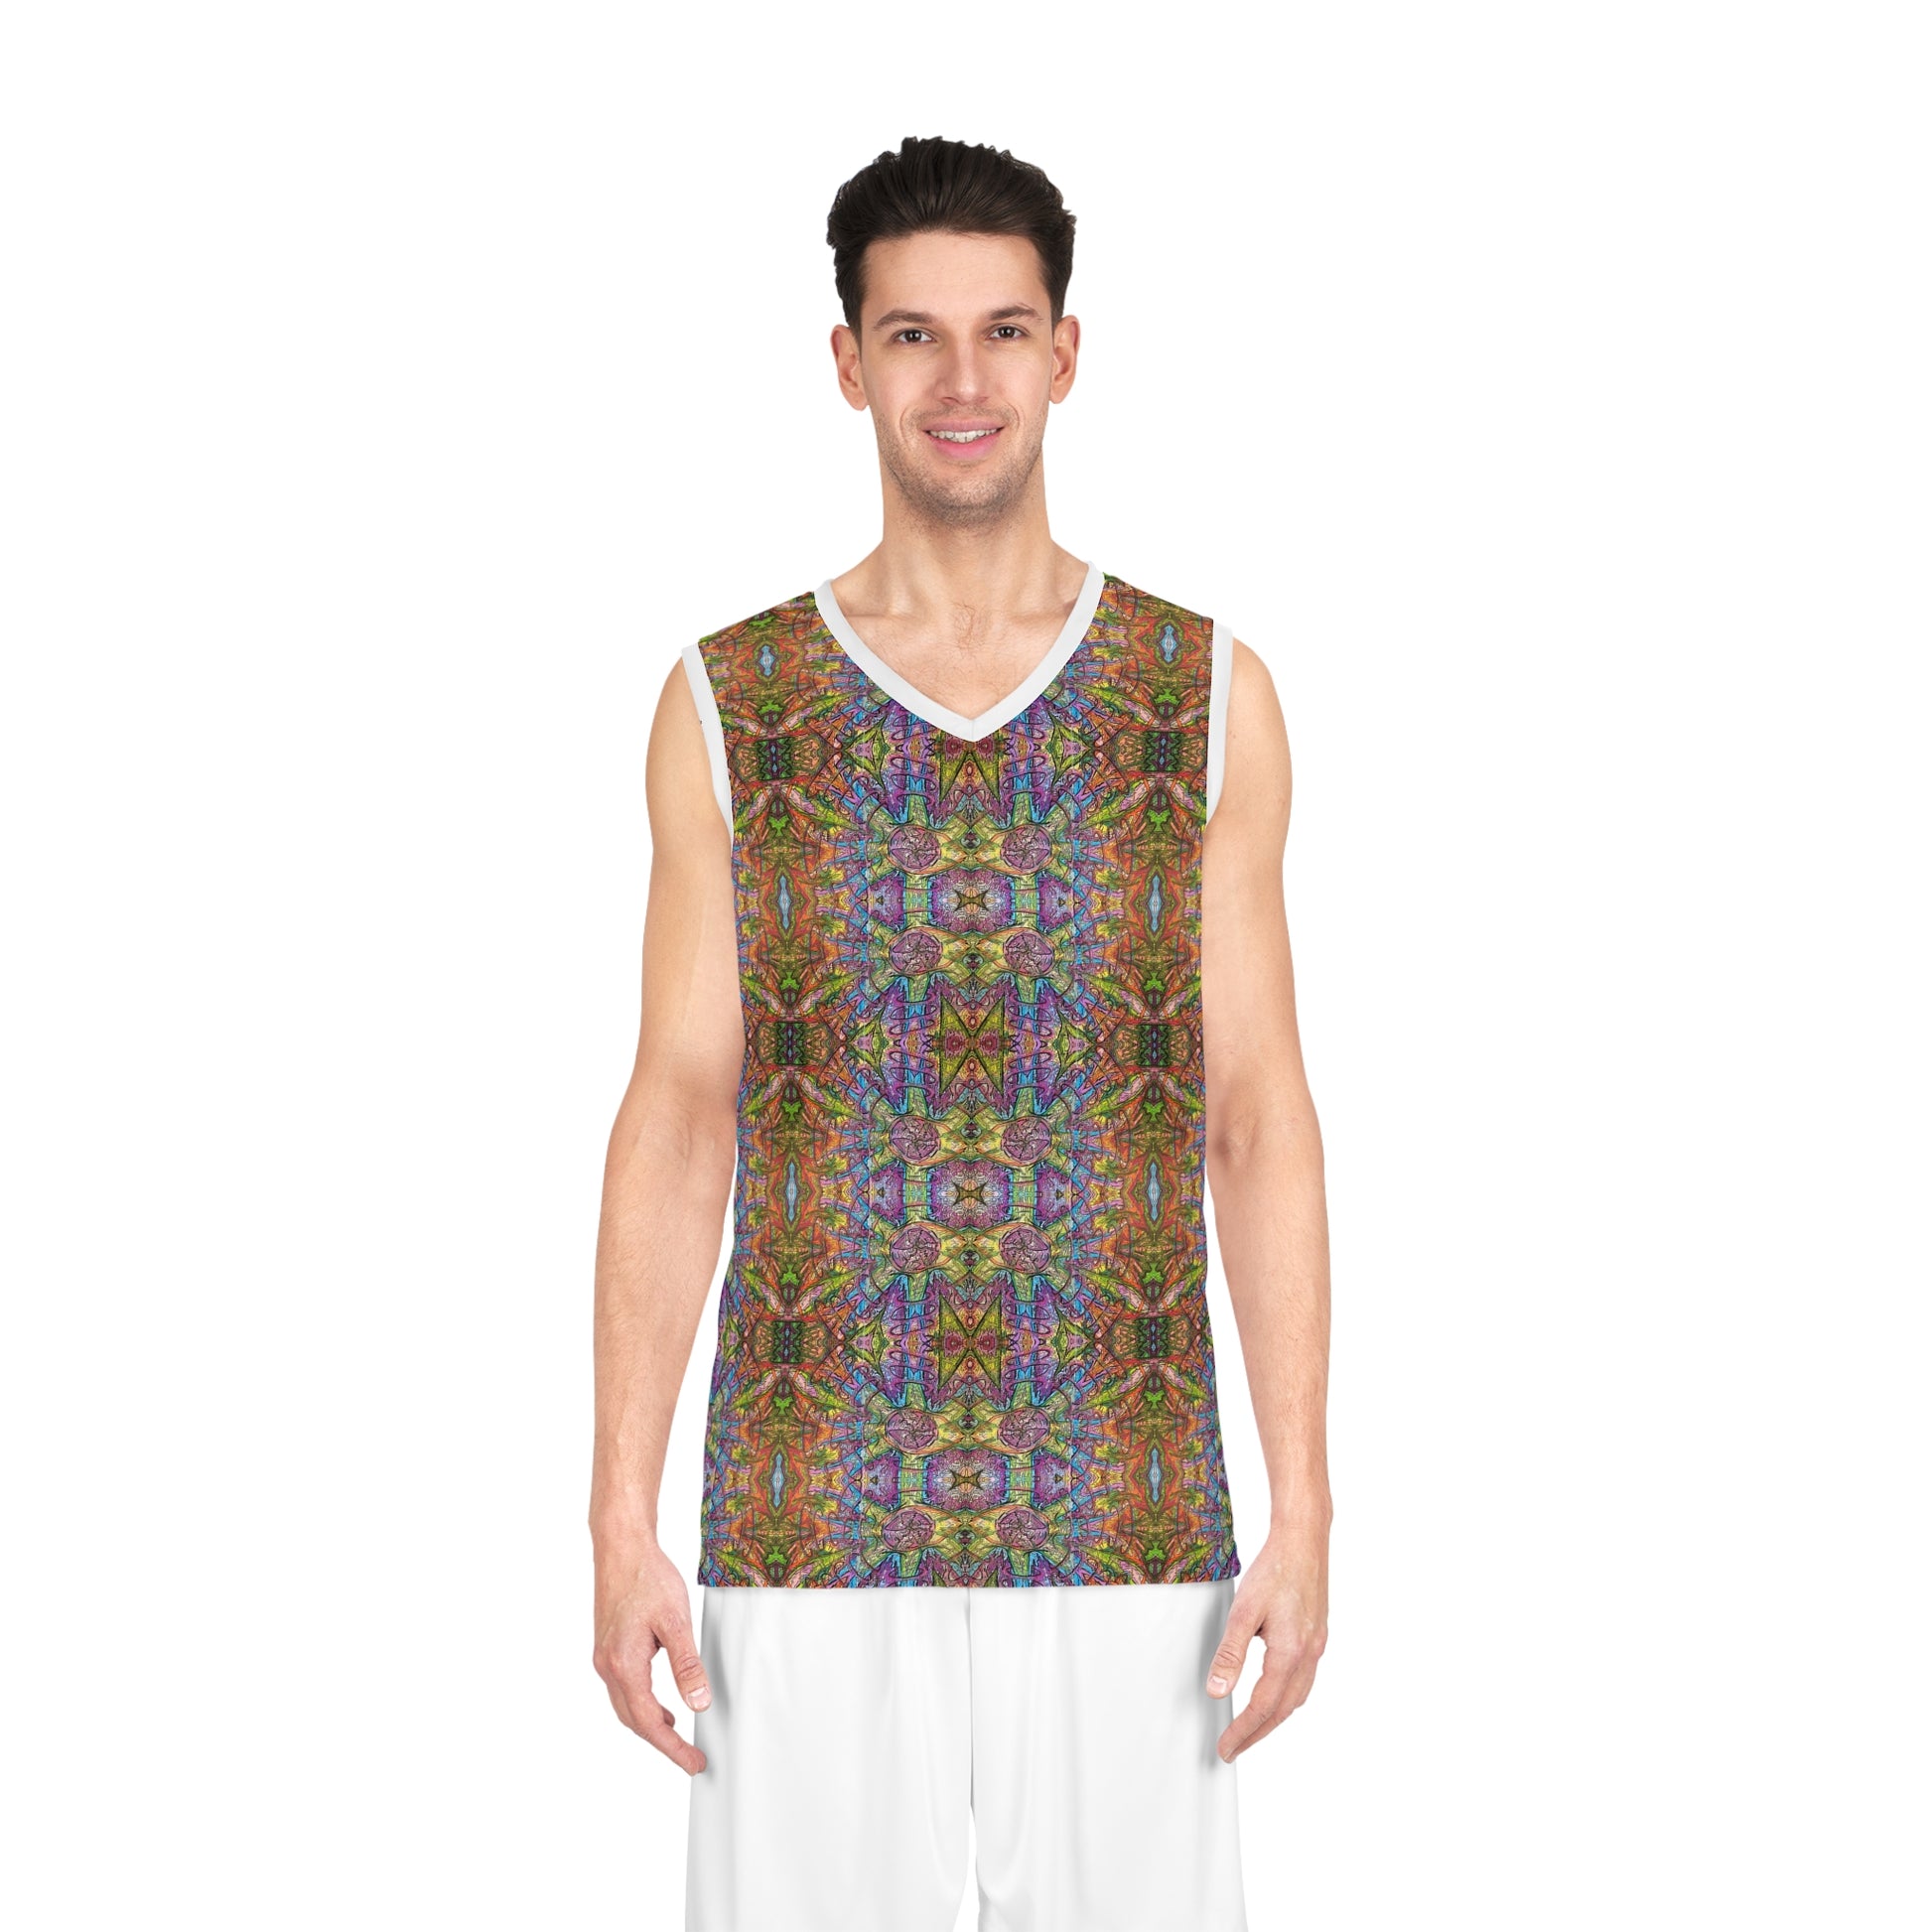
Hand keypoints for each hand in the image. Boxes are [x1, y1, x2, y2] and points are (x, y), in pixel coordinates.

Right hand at [591, 1536, 710, 1774]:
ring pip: (626, 1705)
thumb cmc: (647, 1577)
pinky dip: (642, 1703)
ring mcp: (604, 1657)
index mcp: (624, 1665)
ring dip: (650, 1724)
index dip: (673, 1748)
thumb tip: (698, 1704)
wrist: (621, 1547)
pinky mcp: (607, 1647)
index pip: (649, 1723)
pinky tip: (660, 1701)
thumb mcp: (676, 1620)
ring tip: (677, 1736)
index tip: (694, 1763)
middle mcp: (608, 1666)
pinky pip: (623, 1688)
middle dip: (662, 1743)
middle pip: (633, 1720)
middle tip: (690, 1757)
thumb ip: (687, 1665)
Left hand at [1205, 1501, 1330, 1761]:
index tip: (1225, 1748)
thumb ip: (1230, 1653)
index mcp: (1290, 1654)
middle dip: (1257, 1733)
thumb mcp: (1244, 1611)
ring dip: (1273, 1718)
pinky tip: (1275, 1693)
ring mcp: (1316, 1647)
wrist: (1304, 1540)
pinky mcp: (1317, 1636)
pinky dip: (1286, 1697)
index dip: (1242, 1732)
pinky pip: (1303, 1681)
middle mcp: (1308, 1656)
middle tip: (1234, 1748)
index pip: (1262, 1707)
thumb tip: (1216, 1690)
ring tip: (1251, 1729)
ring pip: (1297, 1698)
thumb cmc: (1275, 1569)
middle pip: (1282, 1710)